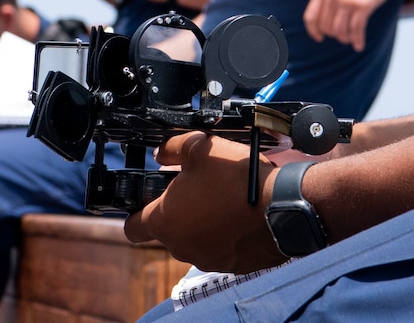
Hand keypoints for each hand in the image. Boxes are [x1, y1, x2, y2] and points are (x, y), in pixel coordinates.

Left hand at [124, 133, 285, 273]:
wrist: (281, 207)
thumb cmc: (236, 180)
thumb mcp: (198, 148)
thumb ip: (172, 150)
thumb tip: (162, 153)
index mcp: (164, 221)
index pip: (132, 227)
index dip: (134, 212)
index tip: (145, 202)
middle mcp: (180, 246)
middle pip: (168, 230)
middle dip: (179, 210)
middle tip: (197, 187)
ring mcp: (206, 258)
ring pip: (195, 238)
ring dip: (203, 222)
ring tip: (223, 198)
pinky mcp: (230, 265)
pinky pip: (219, 248)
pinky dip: (225, 234)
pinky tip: (239, 214)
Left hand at [302, 0, 396, 51]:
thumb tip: (320, 26)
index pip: (311, 17)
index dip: (314, 31)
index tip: (319, 38)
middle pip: (326, 27)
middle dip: (335, 35)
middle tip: (344, 36)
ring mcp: (347, 0)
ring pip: (340, 31)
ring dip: (346, 39)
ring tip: (351, 39)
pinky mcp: (362, 5)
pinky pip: (356, 30)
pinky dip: (357, 41)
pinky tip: (359, 45)